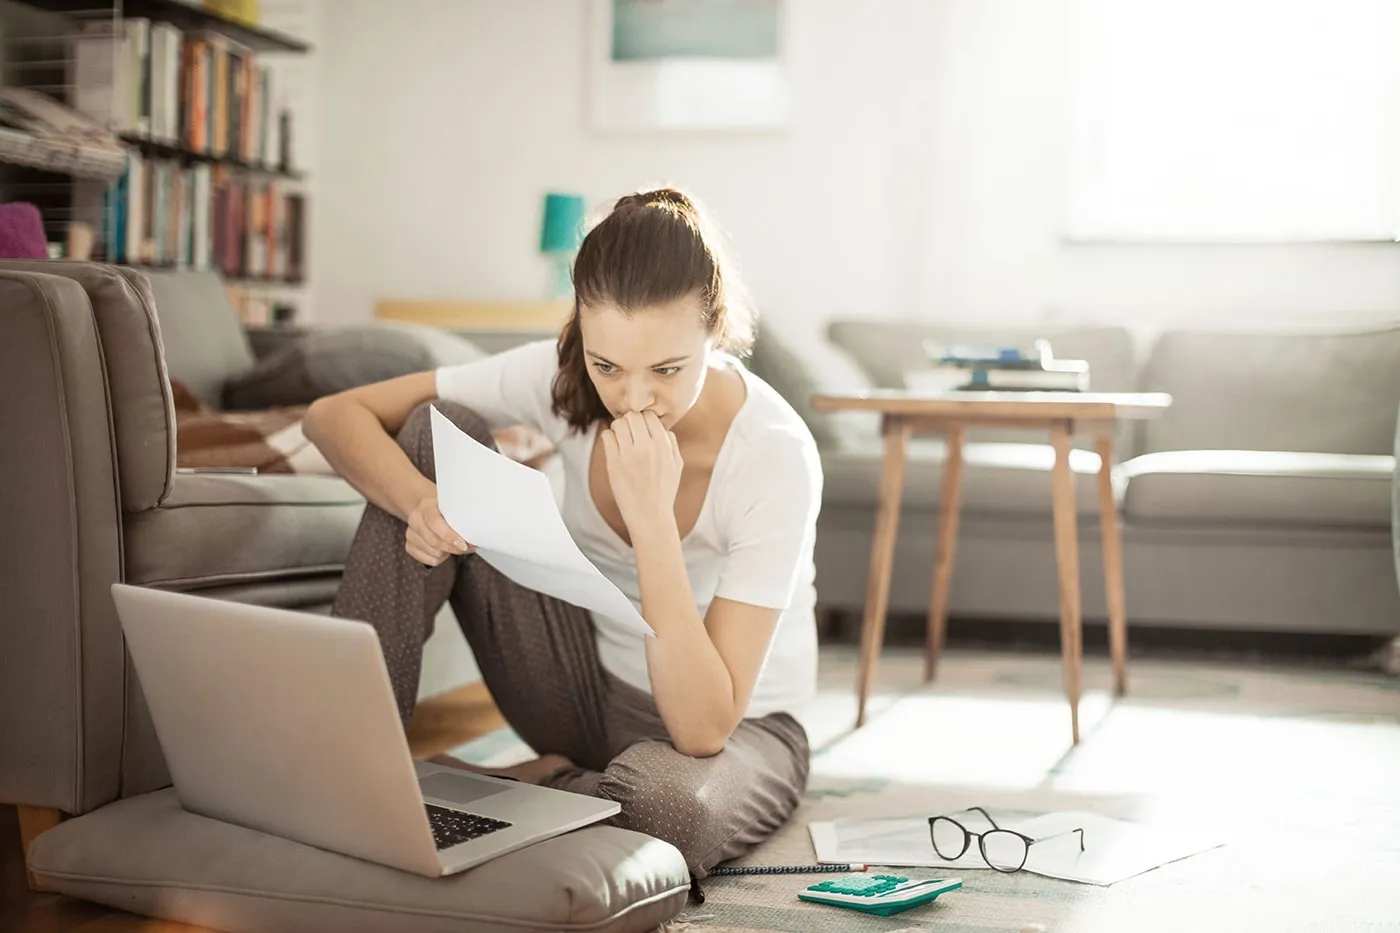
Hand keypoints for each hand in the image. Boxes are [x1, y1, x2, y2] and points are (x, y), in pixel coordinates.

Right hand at [405, 490, 473, 565]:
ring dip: (448, 553)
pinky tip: (445, 550)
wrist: (426, 507)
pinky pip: (429, 560)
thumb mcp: (452, 505)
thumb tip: (478, 530)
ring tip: (455, 546)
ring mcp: (410, 534)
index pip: (435, 523)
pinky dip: (440, 558)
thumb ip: (461, 515)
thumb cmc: (444, 508)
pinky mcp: (409, 546)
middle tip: (469, 547)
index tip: (464, 544)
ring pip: (433, 553)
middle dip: (455, 548)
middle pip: (434, 542)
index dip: (449, 536)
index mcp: (426, 507)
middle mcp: (415, 520)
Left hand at [601, 410, 682, 532]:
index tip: (641, 428)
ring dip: (618, 428)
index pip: (649, 415)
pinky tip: (614, 446)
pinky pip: (607, 436)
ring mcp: (628, 455)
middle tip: (630, 432)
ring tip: (621, 439)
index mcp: (663, 445)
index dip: (644, 419)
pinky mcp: (614, 463)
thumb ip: (671, 443)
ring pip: (618, 423)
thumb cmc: (664, 491)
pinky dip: (609, 437)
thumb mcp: (677, 466)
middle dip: (630, 421)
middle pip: (633, 415)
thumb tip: (662, 428)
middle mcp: (646, 446)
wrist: (650, 515)